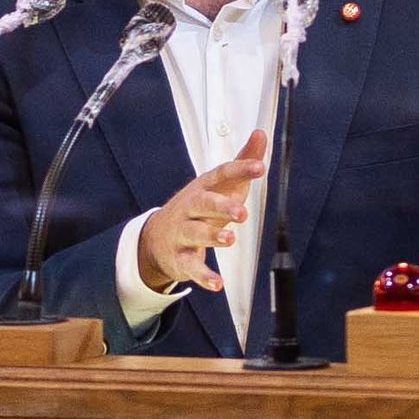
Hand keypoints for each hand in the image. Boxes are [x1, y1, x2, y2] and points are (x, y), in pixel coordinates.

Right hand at [135, 130, 269, 294]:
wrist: (157, 237)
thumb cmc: (198, 207)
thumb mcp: (219, 184)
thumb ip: (242, 161)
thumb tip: (260, 133)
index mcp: (203, 188)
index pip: (220, 175)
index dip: (239, 170)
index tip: (260, 167)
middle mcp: (190, 209)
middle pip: (203, 204)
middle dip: (221, 207)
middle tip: (241, 213)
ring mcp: (183, 234)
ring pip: (196, 234)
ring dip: (212, 237)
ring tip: (229, 238)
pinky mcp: (181, 259)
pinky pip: (192, 268)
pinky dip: (204, 277)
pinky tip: (218, 284)